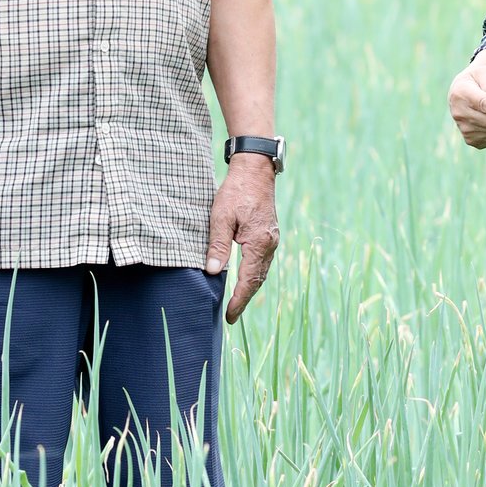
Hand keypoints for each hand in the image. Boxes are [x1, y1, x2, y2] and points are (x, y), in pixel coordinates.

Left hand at [206, 156, 279, 323]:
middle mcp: (270, 244)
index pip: (249, 280)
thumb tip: (212, 271)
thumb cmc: (236, 191)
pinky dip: (254, 275)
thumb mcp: (220, 217)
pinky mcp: (269, 235)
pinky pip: (262, 262)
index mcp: (259, 243)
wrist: (255, 170)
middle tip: (231, 316)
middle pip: (258, 280)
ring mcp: (272, 240)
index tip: (229, 316)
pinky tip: (245, 280)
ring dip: (250, 288)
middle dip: (244, 299)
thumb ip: (218, 246)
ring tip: (236, 303)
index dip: (239, 300)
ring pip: (261, 272)